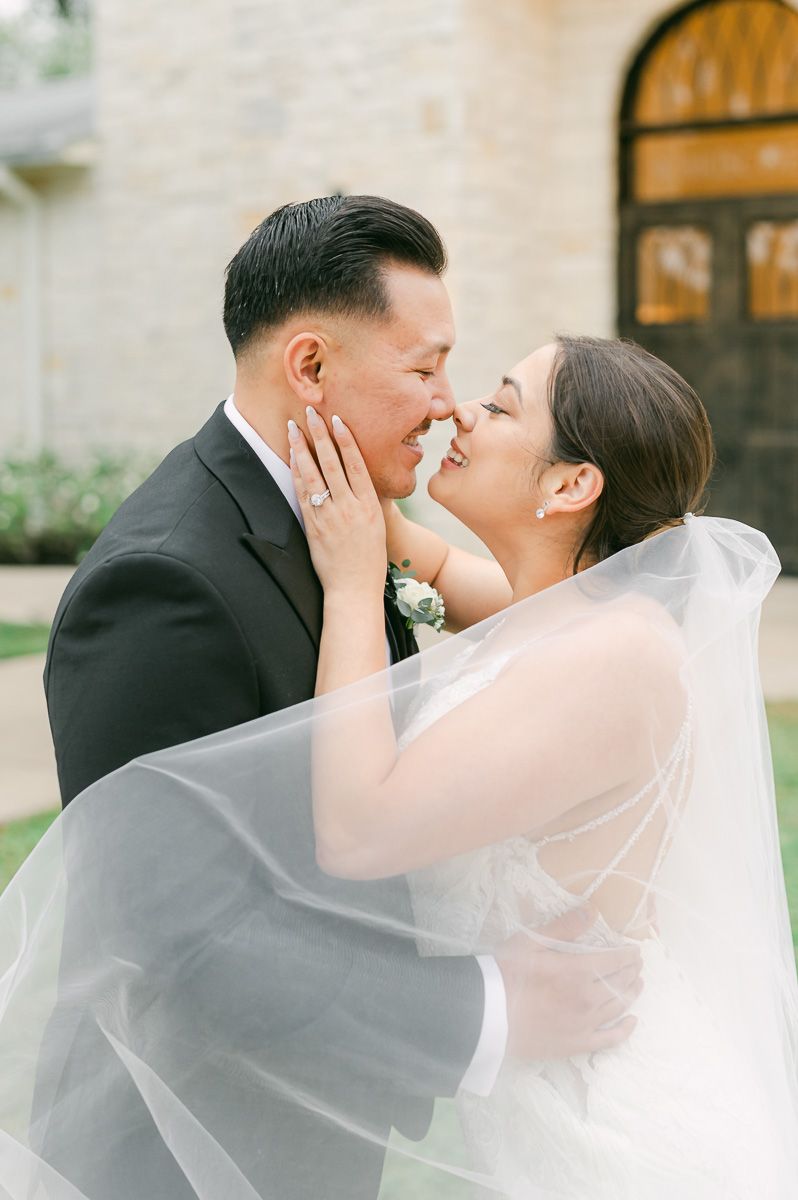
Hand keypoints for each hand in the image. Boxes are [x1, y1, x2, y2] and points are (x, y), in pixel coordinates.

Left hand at [290, 409, 386, 597]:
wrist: (355, 590)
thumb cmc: (369, 561)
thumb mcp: (378, 527)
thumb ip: (367, 501)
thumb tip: (358, 479)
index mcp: (370, 505)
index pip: (356, 463)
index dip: (345, 440)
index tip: (337, 420)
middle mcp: (350, 507)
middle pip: (332, 463)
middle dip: (320, 435)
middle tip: (311, 412)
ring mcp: (330, 517)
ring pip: (314, 475)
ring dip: (302, 448)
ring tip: (293, 427)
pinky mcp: (314, 527)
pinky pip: (303, 494)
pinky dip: (296, 473)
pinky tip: (292, 458)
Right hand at [495, 907, 642, 1059]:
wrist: (488, 1014)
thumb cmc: (507, 973)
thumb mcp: (530, 941)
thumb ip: (563, 927)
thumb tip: (592, 911)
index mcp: (577, 971)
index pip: (613, 961)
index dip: (628, 954)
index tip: (635, 950)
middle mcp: (587, 999)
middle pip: (619, 983)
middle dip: (632, 971)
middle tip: (637, 964)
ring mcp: (584, 1024)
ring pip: (618, 1007)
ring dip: (632, 993)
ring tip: (638, 984)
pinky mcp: (576, 1044)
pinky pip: (609, 1039)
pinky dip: (625, 1030)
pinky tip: (632, 1022)